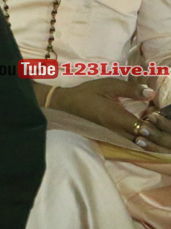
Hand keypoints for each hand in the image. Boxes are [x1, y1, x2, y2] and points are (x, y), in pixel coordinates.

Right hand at [52, 78, 170, 150]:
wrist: (68, 104)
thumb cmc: (88, 92)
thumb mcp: (109, 85)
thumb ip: (131, 89)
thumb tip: (151, 93)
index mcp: (117, 118)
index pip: (145, 128)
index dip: (156, 124)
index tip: (159, 114)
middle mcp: (118, 130)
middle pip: (145, 140)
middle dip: (157, 134)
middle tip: (161, 122)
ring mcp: (115, 135)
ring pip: (139, 143)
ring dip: (150, 138)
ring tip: (156, 127)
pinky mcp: (113, 136)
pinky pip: (132, 141)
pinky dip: (142, 138)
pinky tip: (146, 131)